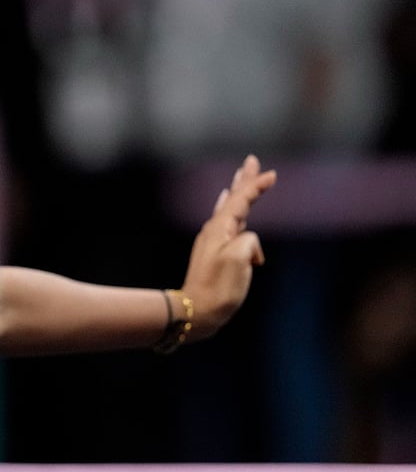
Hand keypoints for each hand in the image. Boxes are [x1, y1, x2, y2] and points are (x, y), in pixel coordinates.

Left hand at [181, 154, 277, 338]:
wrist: (198, 311)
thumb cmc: (219, 288)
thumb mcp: (238, 260)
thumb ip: (249, 241)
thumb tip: (251, 245)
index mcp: (220, 229)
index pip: (241, 200)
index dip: (256, 186)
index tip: (273, 174)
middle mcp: (214, 231)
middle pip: (233, 199)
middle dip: (244, 180)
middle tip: (251, 161)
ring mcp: (213, 242)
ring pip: (229, 210)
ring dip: (237, 194)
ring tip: (239, 179)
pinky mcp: (215, 254)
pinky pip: (227, 225)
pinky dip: (233, 214)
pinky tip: (233, 216)